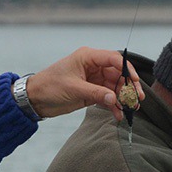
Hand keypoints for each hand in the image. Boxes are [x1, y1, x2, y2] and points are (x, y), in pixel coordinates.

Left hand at [24, 47, 143, 120]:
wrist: (34, 99)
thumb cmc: (49, 86)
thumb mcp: (73, 89)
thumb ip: (96, 93)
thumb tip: (115, 99)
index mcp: (88, 57)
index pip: (114, 59)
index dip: (127, 69)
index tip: (135, 82)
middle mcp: (93, 66)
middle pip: (118, 74)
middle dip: (128, 87)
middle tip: (137, 99)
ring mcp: (93, 80)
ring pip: (114, 87)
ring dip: (123, 98)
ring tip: (131, 109)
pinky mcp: (91, 92)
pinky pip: (107, 97)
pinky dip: (113, 106)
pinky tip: (118, 115)